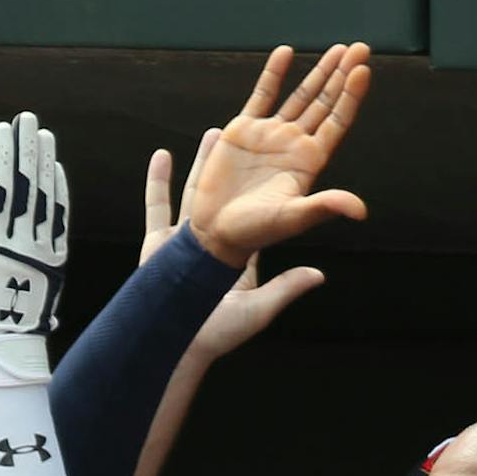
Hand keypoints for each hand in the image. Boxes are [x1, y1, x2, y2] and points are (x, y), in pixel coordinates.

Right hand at [143, 131, 326, 363]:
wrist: (174, 344)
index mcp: (240, 252)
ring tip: (216, 131)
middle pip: (231, 191)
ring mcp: (185, 240)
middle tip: (255, 133)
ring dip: (204, 161)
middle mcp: (214, 241)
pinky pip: (157, 204)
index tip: (283, 164)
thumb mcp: (258, 309)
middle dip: (242, 164)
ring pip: (195, 189)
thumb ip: (286, 288)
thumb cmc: (219, 333)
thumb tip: (319, 275)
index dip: (272, 190)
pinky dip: (157, 180)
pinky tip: (162, 156)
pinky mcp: (158, 244)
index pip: (262, 213)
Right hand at [190, 42, 371, 268]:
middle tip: (360, 48)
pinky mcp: (243, 131)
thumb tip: (360, 211)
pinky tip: (286, 52)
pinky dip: (274, 74)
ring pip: (301, 95)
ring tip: (338, 49)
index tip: (363, 70)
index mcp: (310, 161)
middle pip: (326, 102)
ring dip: (319, 72)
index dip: (351, 96)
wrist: (214, 231)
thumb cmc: (255, 231)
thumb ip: (324, 207)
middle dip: (343, 75)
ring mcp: (270, 135)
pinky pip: (262, 95)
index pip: (337, 121)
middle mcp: (294, 144)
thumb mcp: (292, 218)